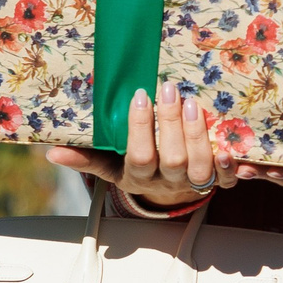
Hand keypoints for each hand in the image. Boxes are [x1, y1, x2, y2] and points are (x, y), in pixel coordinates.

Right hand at [44, 82, 223, 209]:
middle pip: (173, 159)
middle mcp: (168, 182)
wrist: (169, 193)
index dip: (140, 130)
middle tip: (168, 89)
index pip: (140, 157)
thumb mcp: (111, 167)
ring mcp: (194, 183)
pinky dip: (230, 165)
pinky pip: (227, 180)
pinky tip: (228, 146)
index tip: (139, 97)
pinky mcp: (218, 181)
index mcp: (140, 177)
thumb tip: (52, 153)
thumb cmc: (139, 170)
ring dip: (198, 135)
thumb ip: (87, 159)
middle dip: (170, 124)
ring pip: (200, 167)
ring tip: (192, 104)